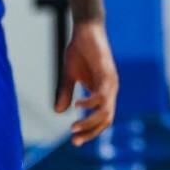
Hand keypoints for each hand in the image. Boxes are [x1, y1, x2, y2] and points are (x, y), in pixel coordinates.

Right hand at [55, 20, 119, 145]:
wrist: (86, 29)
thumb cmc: (79, 51)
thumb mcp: (69, 75)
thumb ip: (65, 92)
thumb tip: (59, 112)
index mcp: (103, 93)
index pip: (102, 119)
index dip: (90, 131)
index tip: (74, 140)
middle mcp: (110, 90)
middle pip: (106, 119)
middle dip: (90, 132)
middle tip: (74, 140)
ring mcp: (110, 82)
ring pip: (105, 110)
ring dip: (90, 122)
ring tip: (73, 128)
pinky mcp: (107, 72)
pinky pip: (101, 94)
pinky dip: (90, 102)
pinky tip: (77, 106)